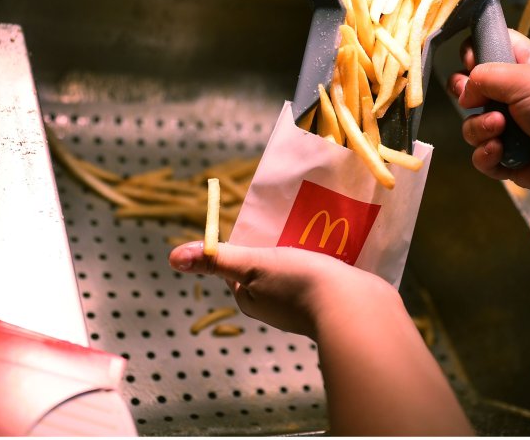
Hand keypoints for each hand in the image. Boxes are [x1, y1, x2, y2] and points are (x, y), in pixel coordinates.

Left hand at [168, 242, 401, 339]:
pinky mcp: (332, 301)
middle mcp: (276, 306)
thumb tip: (174, 257)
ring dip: (305, 249)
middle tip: (292, 220)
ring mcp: (306, 305)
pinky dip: (326, 259)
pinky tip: (336, 244)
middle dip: (279, 243)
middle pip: (270, 265)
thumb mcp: (254, 265)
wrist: (355, 309)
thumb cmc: (300, 284)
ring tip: (316, 226)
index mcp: (253, 300)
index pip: (240, 266)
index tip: (263, 222)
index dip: (249, 242)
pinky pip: (323, 274)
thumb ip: (218, 259)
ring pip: (299, 269)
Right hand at [447, 29, 529, 197]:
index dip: (473, 53)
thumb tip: (465, 93)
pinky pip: (481, 157)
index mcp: (522, 66)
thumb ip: (485, 76)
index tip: (471, 62)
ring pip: (472, 126)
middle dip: (465, 96)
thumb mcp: (525, 78)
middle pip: (469, 90)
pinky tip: (499, 152)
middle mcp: (513, 96)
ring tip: (500, 130)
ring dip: (479, 129)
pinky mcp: (508, 159)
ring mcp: (509, 129)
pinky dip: (486, 155)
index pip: (488, 48)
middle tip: (473, 100)